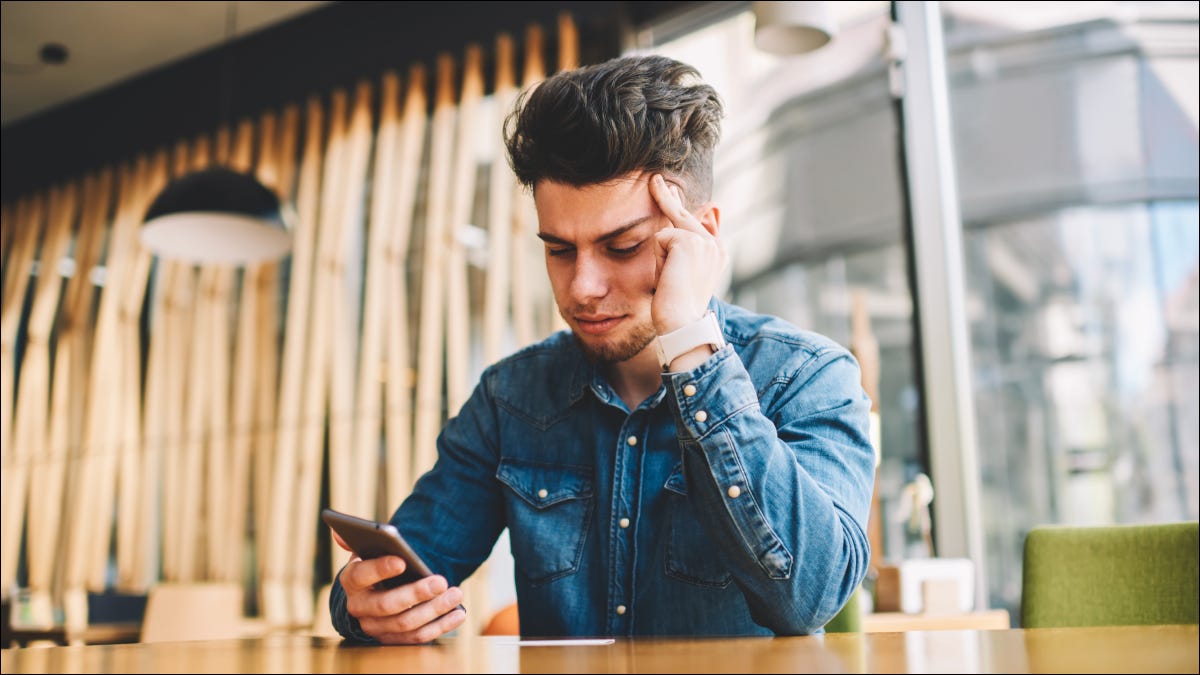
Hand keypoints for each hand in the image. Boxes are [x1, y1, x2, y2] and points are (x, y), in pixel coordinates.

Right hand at [335, 537, 466, 643]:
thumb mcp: (367, 551)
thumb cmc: (376, 566)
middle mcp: (360, 608)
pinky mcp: (394, 639)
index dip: (380, 569)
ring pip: (406, 624)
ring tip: (456, 594)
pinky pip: (418, 637)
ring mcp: (376, 628)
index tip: (402, 561)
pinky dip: (440, 626)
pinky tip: (458, 613)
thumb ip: (358, 540)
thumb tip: (339, 531)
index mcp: (351, 581)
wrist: (375, 592)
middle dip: (416, 593)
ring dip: (434, 610)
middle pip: (387, 605)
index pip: (362, 575)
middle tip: (441, 581)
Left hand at [648, 174, 724, 333]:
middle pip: (683, 214)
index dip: (680, 205)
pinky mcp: (689, 240)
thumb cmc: (678, 304)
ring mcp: (704, 240)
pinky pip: (660, 237)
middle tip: (653, 177)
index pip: (698, 221)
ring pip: (668, 230)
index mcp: (717, 251)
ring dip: (662, 255)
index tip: (670, 187)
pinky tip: (668, 276)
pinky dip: (659, 258)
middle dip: (665, 196)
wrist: (682, 322)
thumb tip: (682, 221)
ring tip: (669, 279)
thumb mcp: (683, 273)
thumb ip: (683, 247)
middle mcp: (715, 243)